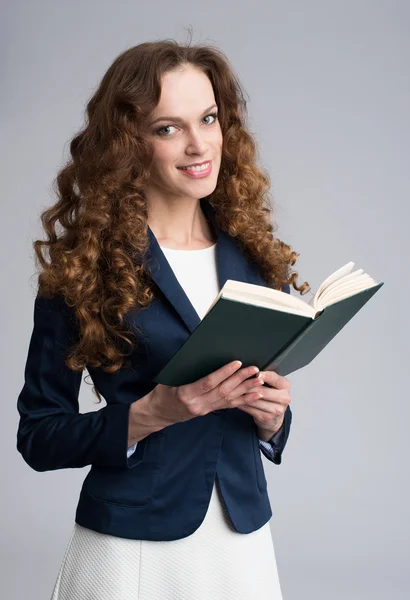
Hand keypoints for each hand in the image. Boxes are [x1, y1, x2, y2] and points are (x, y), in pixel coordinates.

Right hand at [147, 361, 266, 426]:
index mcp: (186, 394)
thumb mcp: (169, 379)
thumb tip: (203, 353)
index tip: (237, 363)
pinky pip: (229, 406)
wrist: (157, 413)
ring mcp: (205, 409)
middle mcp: (198, 404)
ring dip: (246, 389)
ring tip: (259, 381)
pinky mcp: (209, 412)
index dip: (224, 373)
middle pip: (223, 391)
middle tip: (254, 370)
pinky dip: (244, 400)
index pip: (209, 383)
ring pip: (229, 399)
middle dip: (240, 380)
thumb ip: (186, 370)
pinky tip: (255, 395)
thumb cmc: (162, 393)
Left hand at [237, 370, 290, 434]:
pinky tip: (236, 400)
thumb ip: (266, 377)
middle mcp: (284, 398)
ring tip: (234, 390)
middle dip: (248, 386)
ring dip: (243, 396)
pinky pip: (251, 409)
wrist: (275, 416)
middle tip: (237, 382)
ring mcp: (276, 409)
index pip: (274, 378)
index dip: (263, 375)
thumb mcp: (273, 384)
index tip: (255, 373)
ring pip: (255, 401)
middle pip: (263, 391)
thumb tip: (251, 371)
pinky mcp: (267, 417)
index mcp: (285, 385)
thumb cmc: (272, 395)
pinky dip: (242, 404)